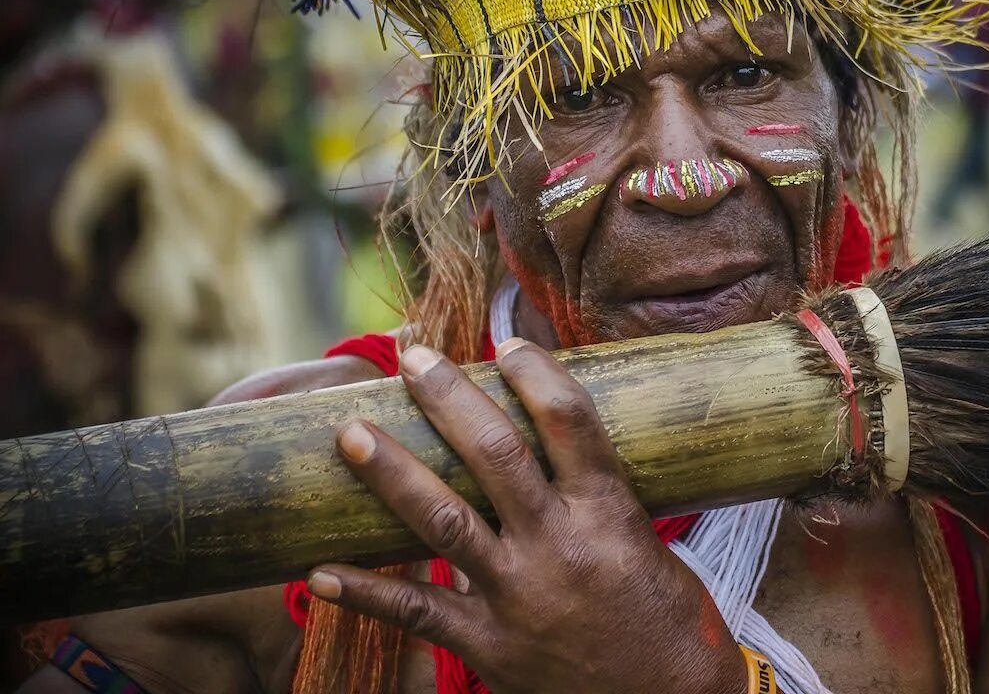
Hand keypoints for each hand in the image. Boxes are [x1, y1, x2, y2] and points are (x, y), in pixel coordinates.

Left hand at [307, 338, 745, 693]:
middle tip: (411, 358)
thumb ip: (594, 492)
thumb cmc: (668, 617)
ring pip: (443, 521)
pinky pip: (417, 613)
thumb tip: (549, 433)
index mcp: (611, 513)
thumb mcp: (644, 538)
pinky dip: (366, 591)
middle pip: (495, 453)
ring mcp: (520, 598)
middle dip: (447, 398)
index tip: (505, 340)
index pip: (569, 420)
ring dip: (391, 473)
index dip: (535, 371)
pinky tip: (320, 571)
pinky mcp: (491, 648)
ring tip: (350, 434)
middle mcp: (561, 546)